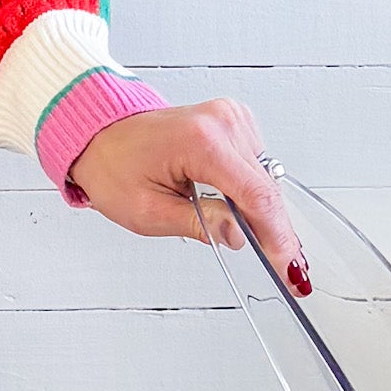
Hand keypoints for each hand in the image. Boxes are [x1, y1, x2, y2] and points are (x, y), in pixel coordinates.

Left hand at [67, 99, 307, 287]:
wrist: (100, 133)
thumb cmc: (113, 167)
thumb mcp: (148, 211)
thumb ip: (200, 223)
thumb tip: (240, 236)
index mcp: (199, 141)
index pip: (256, 195)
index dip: (279, 236)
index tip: (291, 269)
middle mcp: (221, 121)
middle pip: (266, 189)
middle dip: (276, 232)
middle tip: (289, 273)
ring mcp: (229, 116)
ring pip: (265, 179)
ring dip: (263, 212)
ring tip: (260, 244)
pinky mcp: (232, 120)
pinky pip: (256, 165)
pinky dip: (252, 190)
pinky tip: (238, 208)